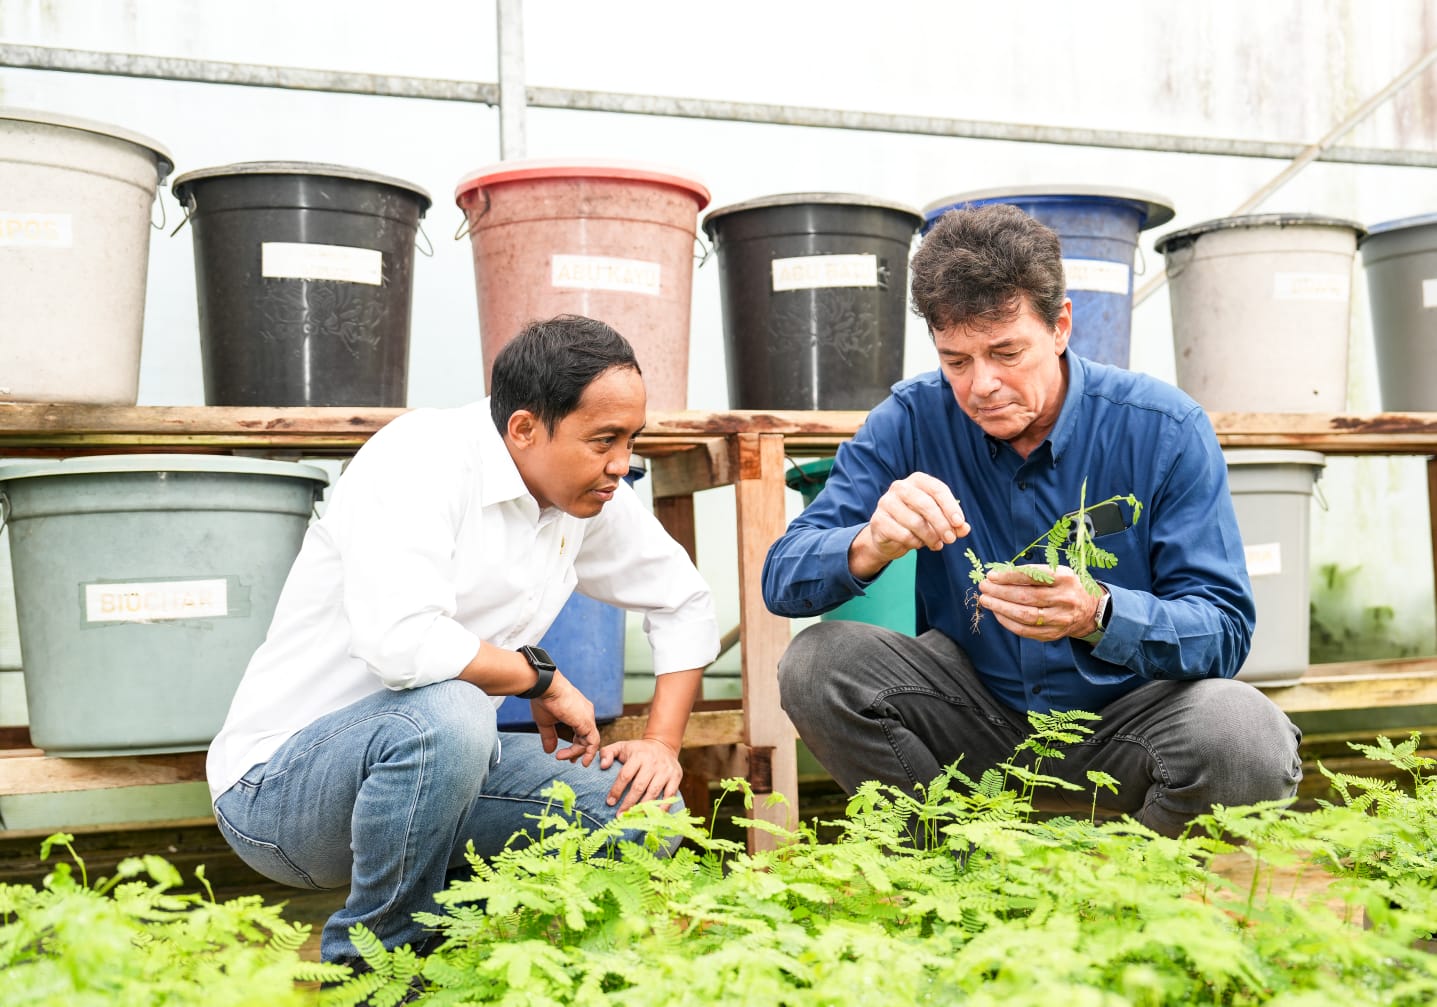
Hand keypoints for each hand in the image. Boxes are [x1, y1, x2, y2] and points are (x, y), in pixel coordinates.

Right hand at [529, 670, 600, 765]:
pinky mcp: (587, 722)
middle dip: (577, 751)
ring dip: (577, 753)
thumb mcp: (546, 722)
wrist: (545, 687)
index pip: (582, 732)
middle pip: (587, 738)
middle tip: (569, 761)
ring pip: (590, 742)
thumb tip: (549, 751)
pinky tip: (581, 760)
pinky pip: (593, 742)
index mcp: (578, 712)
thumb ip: (550, 737)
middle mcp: (586, 714)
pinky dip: (588, 753)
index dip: (576, 746)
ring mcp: (588, 717)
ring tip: (561, 757)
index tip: (564, 755)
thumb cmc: (544, 699)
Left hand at [597, 737, 681, 812]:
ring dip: (642, 808)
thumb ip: (607, 753)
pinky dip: (662, 807)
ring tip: (633, 818)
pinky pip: (669, 795)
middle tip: (620, 815)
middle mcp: (653, 763)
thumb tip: (602, 766)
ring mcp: (665, 771)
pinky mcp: (676, 777)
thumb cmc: (638, 750)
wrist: (663, 745)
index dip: (617, 790)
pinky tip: (653, 816)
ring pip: (653, 793)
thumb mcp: (621, 746)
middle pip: (639, 786)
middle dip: (628, 803)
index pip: (625, 775)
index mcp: (638, 755)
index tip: (610, 802)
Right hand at [853, 472, 970, 571]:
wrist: (887, 536)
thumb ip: (953, 523)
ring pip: (915, 522)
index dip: (950, 506)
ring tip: (936, 544)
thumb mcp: (937, 520)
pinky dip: (915, 543)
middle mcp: (900, 487)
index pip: (937, 489)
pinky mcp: (878, 521)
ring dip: (930, 537)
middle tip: (951, 539)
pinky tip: (918, 544)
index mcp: (917, 480)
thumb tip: (964, 528)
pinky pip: (903, 534)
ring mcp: (886, 503)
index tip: (959, 523)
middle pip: (926, 504)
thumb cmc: (916, 522)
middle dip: (942, 524)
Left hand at [978, 565, 1103, 641]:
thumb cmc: (1064, 586)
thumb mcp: (1056, 572)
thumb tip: (998, 576)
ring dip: (1000, 608)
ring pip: (1025, 615)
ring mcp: (1060, 619)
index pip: (1032, 576)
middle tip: (984, 587)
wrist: (1088, 610)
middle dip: (1000, 592)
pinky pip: (1025, 630)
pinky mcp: (1053, 634)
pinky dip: (1007, 622)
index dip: (1009, 576)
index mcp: (1064, 578)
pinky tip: (997, 613)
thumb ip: (1031, 573)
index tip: (992, 575)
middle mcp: (1064, 599)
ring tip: (986, 600)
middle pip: (1027, 597)